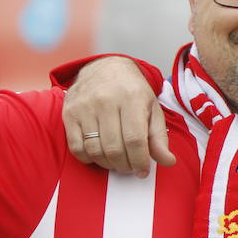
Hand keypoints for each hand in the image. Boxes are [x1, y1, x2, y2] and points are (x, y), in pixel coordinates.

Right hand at [63, 56, 174, 175]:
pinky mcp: (69, 113)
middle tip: (131, 167)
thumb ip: (159, 137)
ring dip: (108, 164)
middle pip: (114, 148)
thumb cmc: (133, 92)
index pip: (135, 140)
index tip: (143, 170)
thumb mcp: (152, 109)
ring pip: (95, 150)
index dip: (140, 161)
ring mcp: (85, 107)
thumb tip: (168, 162)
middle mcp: (106, 101)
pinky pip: (76, 147)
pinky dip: (88, 158)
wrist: (106, 68)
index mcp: (132, 98)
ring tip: (117, 162)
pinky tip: (100, 155)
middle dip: (125, 166)